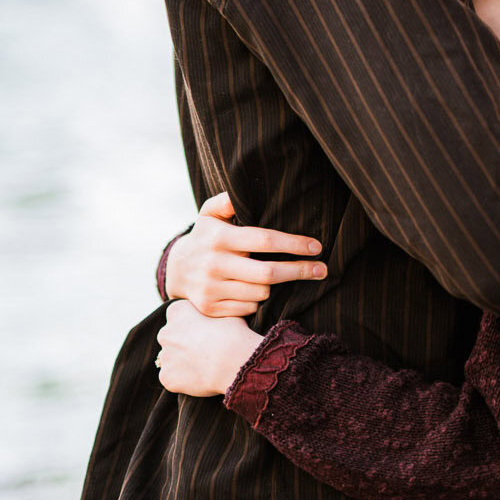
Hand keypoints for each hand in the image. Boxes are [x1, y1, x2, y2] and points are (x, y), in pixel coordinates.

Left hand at [157, 299, 263, 396]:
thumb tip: (212, 319)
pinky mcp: (167, 378)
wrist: (235, 363)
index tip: (206, 332)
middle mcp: (165, 332)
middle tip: (205, 350)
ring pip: (171, 359)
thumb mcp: (225, 313)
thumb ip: (210, 314)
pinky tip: (200, 379)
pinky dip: (182, 380)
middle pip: (172, 337)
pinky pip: (172, 378)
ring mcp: (164, 357)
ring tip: (204, 366)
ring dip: (182, 362)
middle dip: (184, 343)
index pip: (179, 315)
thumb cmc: (233, 335)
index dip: (193, 324)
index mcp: (177, 311)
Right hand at [165, 193, 325, 316]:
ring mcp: (212, 289)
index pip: (265, 240)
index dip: (294, 244)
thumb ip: (227, 200)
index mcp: (219, 237)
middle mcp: (215, 264)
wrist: (176, 270)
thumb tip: (240, 191)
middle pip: (268, 273)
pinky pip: (249, 309)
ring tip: (282, 276)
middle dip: (300, 271)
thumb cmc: (205, 236)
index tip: (317, 247)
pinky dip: (258, 301)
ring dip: (277, 286)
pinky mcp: (211, 308)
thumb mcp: (210, 213)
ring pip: (261, 293)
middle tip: (323, 270)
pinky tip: (258, 290)